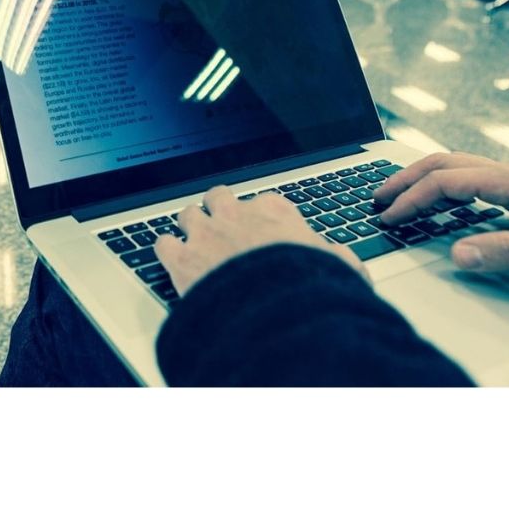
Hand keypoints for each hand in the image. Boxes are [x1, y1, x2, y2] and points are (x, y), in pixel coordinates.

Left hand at [153, 185, 361, 295]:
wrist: (273, 311)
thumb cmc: (308, 290)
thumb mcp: (340, 270)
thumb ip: (339, 260)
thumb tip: (345, 262)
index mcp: (273, 212)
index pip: (263, 201)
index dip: (261, 217)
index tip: (262, 229)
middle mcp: (236, 215)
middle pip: (219, 197)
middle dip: (219, 210)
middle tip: (222, 228)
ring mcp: (204, 234)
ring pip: (188, 214)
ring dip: (191, 227)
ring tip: (195, 242)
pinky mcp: (180, 258)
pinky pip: (163, 243)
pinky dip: (166, 251)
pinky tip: (172, 261)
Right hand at [374, 152, 508, 273]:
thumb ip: (506, 251)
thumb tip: (456, 255)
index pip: (446, 181)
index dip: (412, 199)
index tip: (389, 218)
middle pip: (443, 161)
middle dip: (405, 177)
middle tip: (377, 198)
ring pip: (456, 164)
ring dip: (422, 177)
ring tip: (399, 196)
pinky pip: (470, 176)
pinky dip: (442, 185)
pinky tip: (443, 203)